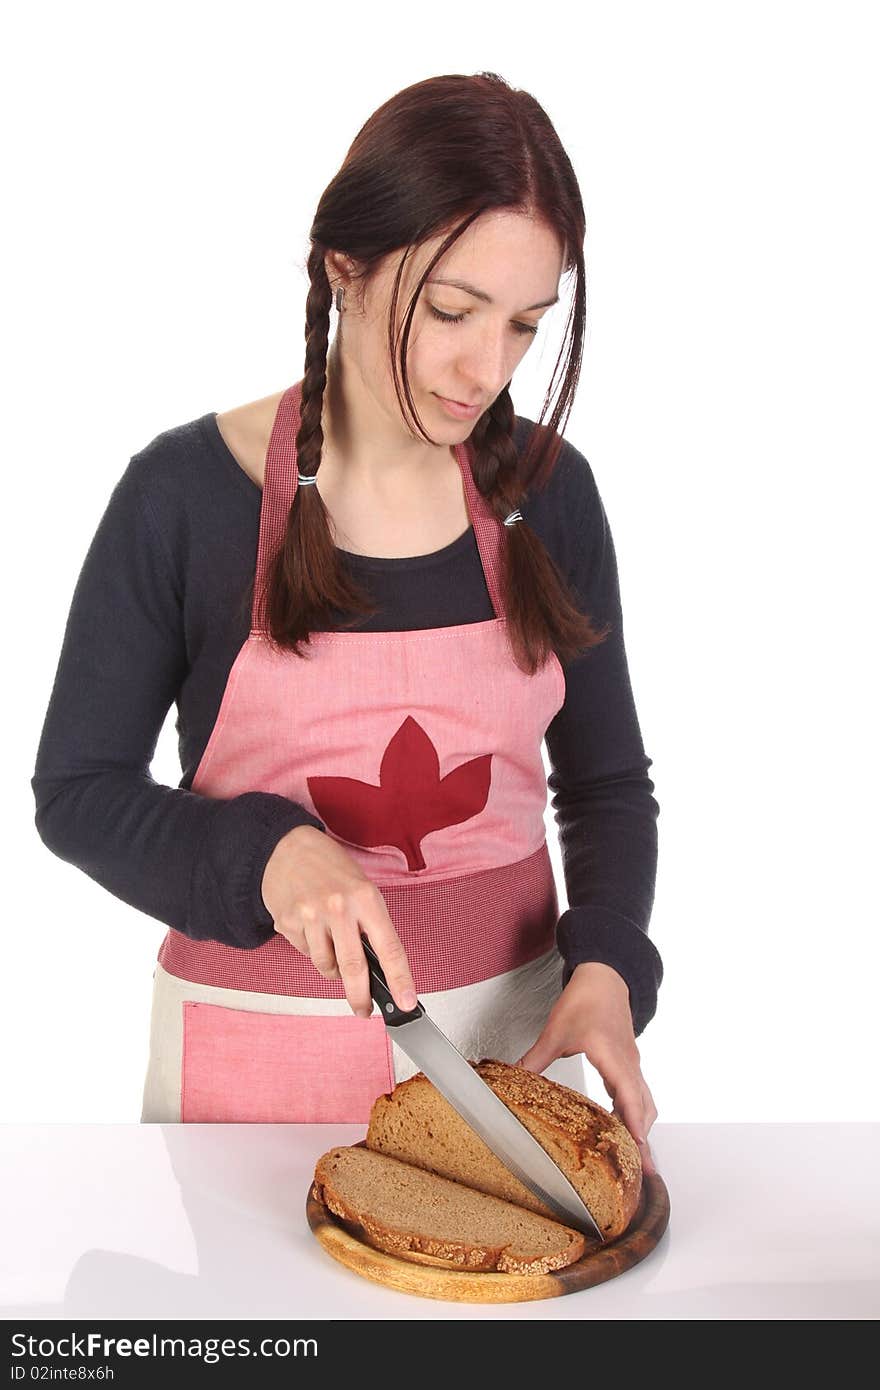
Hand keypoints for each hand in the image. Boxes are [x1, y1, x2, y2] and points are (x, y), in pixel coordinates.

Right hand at [262, 825, 417, 1017]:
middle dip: (360, 997)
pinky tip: (310, 928)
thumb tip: (379, 969)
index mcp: (365, 898)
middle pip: (354, 969)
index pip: (389, 948)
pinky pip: (305, 954)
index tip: (406, 1002)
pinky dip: (312, 950)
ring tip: (332, 945)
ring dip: (332, 969)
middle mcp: (339, 907)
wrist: (285, 847)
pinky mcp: (287, 923)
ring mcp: (310, 916)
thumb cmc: (329, 868)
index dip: (400, 980)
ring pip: (326, 966)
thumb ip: (370, 926)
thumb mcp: (361, 888)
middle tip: (363, 1009)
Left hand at [515, 961, 658, 1175]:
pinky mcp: (629, 1062)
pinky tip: (623, 1126)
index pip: (628, 1093)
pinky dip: (636, 1112)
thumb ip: (535, 1059)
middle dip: (643, 1137)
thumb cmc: (585, 1000)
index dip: (634, 1121)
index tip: (639, 1146)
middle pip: (643, 1105)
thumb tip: (513, 1079)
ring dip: (640, 1126)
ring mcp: (632, 1063)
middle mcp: (628, 1062)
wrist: (605, 976)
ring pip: (644, 1100)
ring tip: (633, 1156)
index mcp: (611, 1055)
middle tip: (640, 1170)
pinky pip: (638, 1092)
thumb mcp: (555, 1031)